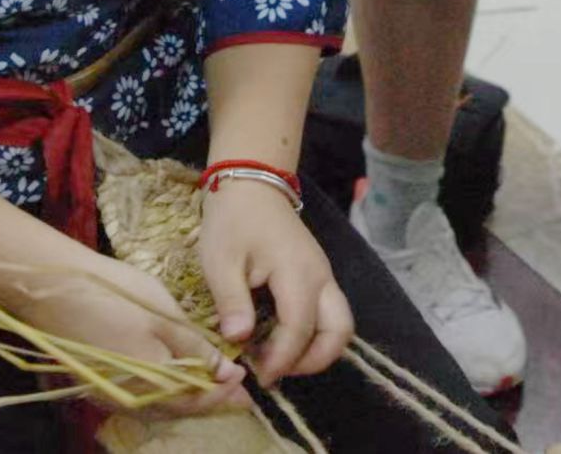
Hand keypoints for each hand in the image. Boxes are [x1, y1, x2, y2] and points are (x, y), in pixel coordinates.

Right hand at [8, 254, 250, 417]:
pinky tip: (174, 375)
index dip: (225, 392)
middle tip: (237, 391)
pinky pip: (141, 397)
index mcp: (153, 387)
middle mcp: (132, 401)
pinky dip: (164, 390)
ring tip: (211, 384)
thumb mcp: (164, 315)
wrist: (53, 287)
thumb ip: (195, 347)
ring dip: (188, 397)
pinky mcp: (98, 383)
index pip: (198, 401)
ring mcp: (111, 395)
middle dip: (210, 400)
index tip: (246, 379)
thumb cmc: (114, 295)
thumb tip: (224, 371)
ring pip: (160, 405)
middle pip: (179, 409)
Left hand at [199, 181, 354, 383]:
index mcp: (298, 273)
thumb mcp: (220, 261)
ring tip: (279, 357)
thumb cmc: (233, 221)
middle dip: (313, 361)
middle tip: (277, 370)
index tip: (258, 376)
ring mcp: (324, 275)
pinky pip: (328, 312)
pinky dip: (312, 334)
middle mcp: (321, 277)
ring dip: (316, 349)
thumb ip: (232, 301)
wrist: (251, 184)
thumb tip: (239, 340)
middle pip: (340, 332)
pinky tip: (279, 336)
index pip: (300, 329)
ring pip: (340, 324)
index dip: (282, 360)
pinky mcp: (319, 275)